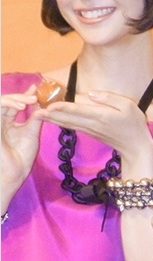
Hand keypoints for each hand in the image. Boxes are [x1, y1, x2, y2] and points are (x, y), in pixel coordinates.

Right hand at [1, 86, 42, 211]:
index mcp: (9, 122)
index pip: (15, 104)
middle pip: (7, 101)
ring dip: (14, 98)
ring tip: (28, 101)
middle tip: (35, 96)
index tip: (36, 88)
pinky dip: (8, 104)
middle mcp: (1, 121)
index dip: (24, 94)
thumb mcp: (31, 132)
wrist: (14, 172)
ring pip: (0, 102)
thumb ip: (34, 117)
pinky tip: (20, 106)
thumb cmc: (22, 156)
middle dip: (21, 95)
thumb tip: (40, 102)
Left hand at [34, 91, 152, 175]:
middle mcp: (92, 124)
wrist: (135, 147)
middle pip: (68, 118)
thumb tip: (90, 93)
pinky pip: (71, 125)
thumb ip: (109, 98)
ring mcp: (90, 130)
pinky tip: (52, 117)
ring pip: (67, 123)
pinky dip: (60, 121)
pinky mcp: (89, 133)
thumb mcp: (129, 106)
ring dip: (52, 118)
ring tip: (37, 112)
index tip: (48, 105)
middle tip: (34, 108)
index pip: (79, 110)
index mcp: (102, 116)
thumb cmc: (135, 123)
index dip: (63, 107)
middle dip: (50, 113)